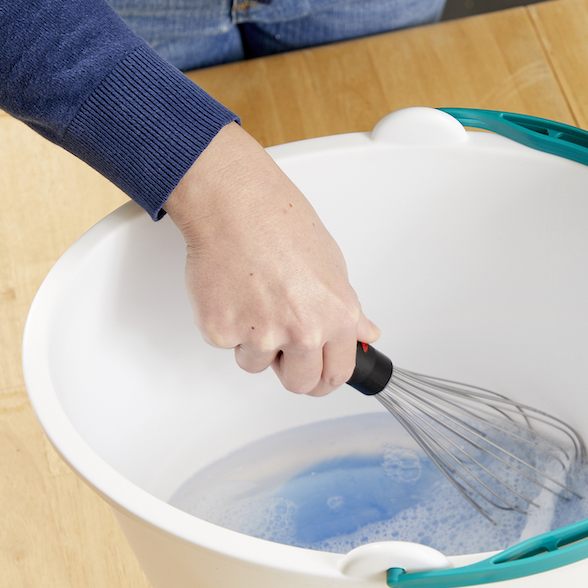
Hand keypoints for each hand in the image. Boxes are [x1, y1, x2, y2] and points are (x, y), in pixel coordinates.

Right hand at [163, 122, 379, 395]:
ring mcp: (261, 335)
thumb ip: (347, 310)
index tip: (317, 374)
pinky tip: (233, 291)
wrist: (234, 203)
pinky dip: (226, 324)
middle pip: (300, 384)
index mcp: (336, 317)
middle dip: (291, 370)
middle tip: (281, 343)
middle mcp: (303, 331)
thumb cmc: (281, 223)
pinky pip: (227, 345)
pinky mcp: (222, 332)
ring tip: (254, 298)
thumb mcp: (332, 266)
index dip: (324, 378)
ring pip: (257, 364)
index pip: (337, 375)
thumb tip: (365, 333)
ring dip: (254, 343)